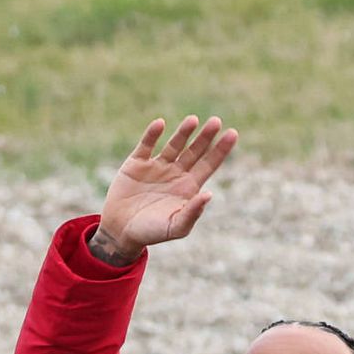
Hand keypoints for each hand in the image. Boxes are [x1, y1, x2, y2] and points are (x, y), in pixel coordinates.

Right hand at [93, 115, 238, 261]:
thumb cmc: (151, 233)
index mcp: (188, 186)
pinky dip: (152, 134)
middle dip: (205, 137)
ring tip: (192, 120)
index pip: (209, 164)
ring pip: (174, 144)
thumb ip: (192, 213)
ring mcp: (156, 166)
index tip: (232, 133)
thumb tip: (209, 194)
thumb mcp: (175, 227)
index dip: (221, 149)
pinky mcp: (137, 163)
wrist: (120, 232)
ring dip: (183, 132)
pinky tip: (160, 124)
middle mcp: (175, 173)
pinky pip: (146, 144)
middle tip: (216, 122)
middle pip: (195, 151)